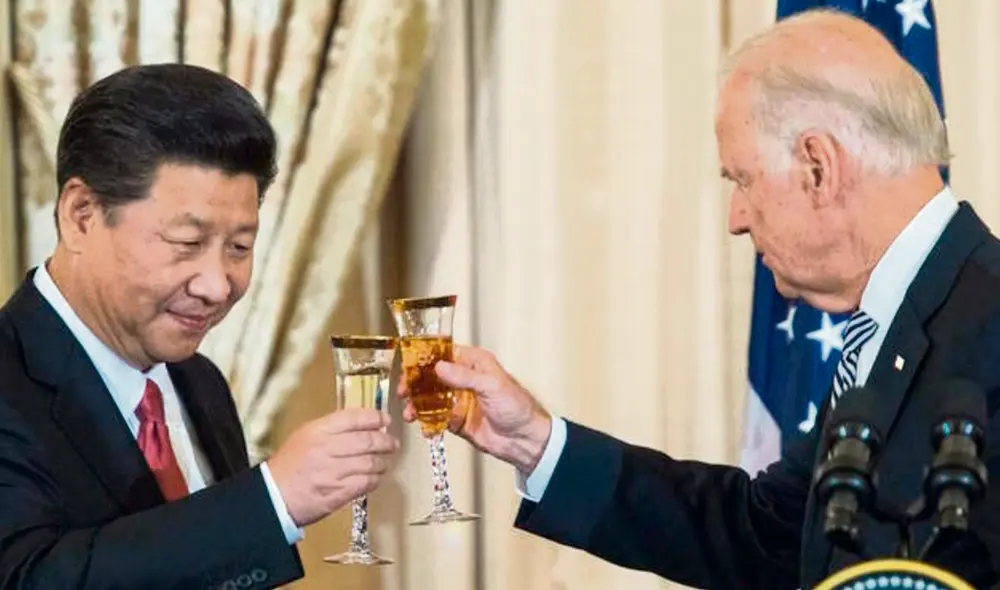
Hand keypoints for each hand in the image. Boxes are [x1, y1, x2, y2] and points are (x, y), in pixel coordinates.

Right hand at [267, 409, 398, 526]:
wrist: (273, 495)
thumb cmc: (288, 466)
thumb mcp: (305, 436)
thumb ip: (331, 429)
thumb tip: (360, 425)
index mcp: (319, 431)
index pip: (354, 418)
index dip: (375, 417)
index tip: (385, 419)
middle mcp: (327, 449)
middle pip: (368, 440)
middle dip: (385, 441)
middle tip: (392, 443)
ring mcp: (333, 471)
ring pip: (371, 462)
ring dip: (382, 462)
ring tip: (384, 462)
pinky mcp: (338, 492)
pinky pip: (366, 483)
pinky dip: (374, 480)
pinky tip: (374, 478)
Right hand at [398, 344, 551, 473]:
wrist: (524, 440)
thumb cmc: (517, 407)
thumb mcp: (492, 386)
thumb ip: (464, 377)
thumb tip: (440, 367)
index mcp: (474, 363)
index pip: (444, 354)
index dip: (424, 358)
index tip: (409, 366)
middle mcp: (464, 379)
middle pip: (431, 376)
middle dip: (415, 383)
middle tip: (404, 392)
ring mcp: (458, 400)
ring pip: (430, 398)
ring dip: (417, 404)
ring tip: (410, 413)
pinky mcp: (455, 420)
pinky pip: (435, 418)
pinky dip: (426, 422)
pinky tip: (423, 426)